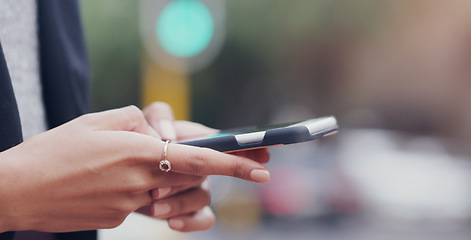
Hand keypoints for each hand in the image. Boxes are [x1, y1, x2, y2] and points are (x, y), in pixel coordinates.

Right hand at [0, 106, 269, 232]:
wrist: (18, 190)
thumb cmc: (56, 149)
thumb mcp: (99, 120)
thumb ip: (140, 122)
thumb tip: (165, 133)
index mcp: (138, 152)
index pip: (200, 158)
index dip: (235, 162)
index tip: (262, 167)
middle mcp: (141, 182)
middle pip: (193, 176)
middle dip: (201, 165)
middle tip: (185, 151)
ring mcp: (131, 206)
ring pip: (175, 194)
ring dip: (175, 181)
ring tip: (149, 167)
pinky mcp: (119, 219)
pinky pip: (148, 206)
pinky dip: (147, 191)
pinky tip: (123, 182)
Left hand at [141, 102, 268, 230]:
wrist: (118, 176)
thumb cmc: (133, 144)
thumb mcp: (142, 122)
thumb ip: (157, 117)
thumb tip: (168, 135)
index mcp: (199, 141)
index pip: (230, 143)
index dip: (249, 148)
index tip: (261, 155)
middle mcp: (204, 165)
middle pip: (211, 171)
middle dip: (184, 178)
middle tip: (158, 187)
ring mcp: (198, 189)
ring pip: (204, 197)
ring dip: (179, 202)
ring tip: (153, 203)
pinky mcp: (189, 211)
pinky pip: (204, 219)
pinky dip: (190, 221)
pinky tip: (172, 221)